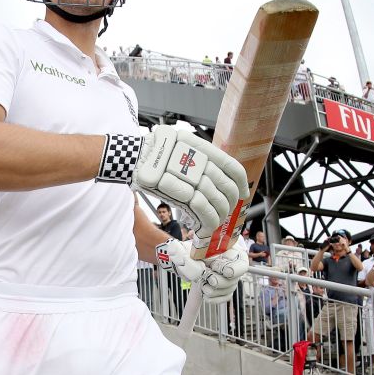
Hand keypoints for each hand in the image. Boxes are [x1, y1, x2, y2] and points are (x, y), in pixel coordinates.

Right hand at [132, 126, 249, 246]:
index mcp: (200, 147)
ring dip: (219, 216)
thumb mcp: (178, 147)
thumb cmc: (154, 156)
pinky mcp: (180, 190)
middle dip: (230, 204)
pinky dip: (208, 221)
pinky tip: (206, 227)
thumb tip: (217, 181)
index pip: (231, 166)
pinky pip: (203, 209)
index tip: (242, 193)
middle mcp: (198, 158)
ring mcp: (189, 175)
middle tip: (226, 212)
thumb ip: (197, 160)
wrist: (131, 158)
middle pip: (227, 187)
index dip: (241, 183)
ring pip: (217, 200)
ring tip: (214, 222)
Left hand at [156, 238, 248, 303]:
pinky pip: (224, 298)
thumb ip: (192, 251)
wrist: (190, 259)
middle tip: (206, 277)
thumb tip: (175, 250)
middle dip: (216, 281)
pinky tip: (204, 293)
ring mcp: (232, 280)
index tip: (214, 266)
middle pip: (233, 281)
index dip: (229, 269)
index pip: (242, 266)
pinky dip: (212, 298)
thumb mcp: (194, 247)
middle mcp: (236, 267)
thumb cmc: (195, 249)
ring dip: (211, 289)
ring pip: (227, 291)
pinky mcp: (225, 290)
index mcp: (234, 253)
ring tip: (201, 283)